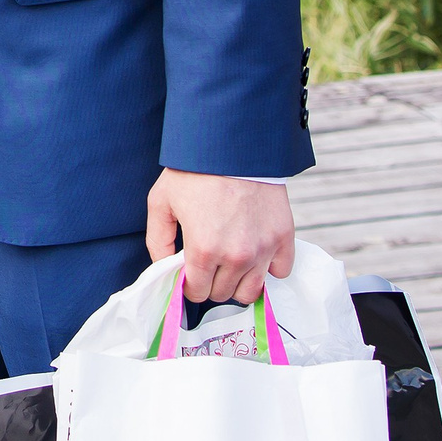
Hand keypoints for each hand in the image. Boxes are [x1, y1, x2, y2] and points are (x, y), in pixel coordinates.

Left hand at [145, 170, 295, 305]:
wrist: (232, 146)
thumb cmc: (194, 172)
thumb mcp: (161, 202)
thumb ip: (158, 242)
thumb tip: (164, 269)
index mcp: (203, 250)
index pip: (197, 292)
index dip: (189, 284)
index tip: (189, 272)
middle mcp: (236, 256)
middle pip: (223, 294)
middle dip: (211, 282)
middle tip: (207, 263)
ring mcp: (263, 248)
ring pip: (251, 291)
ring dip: (237, 281)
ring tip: (229, 262)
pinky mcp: (283, 237)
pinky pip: (280, 271)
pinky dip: (268, 267)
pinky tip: (254, 253)